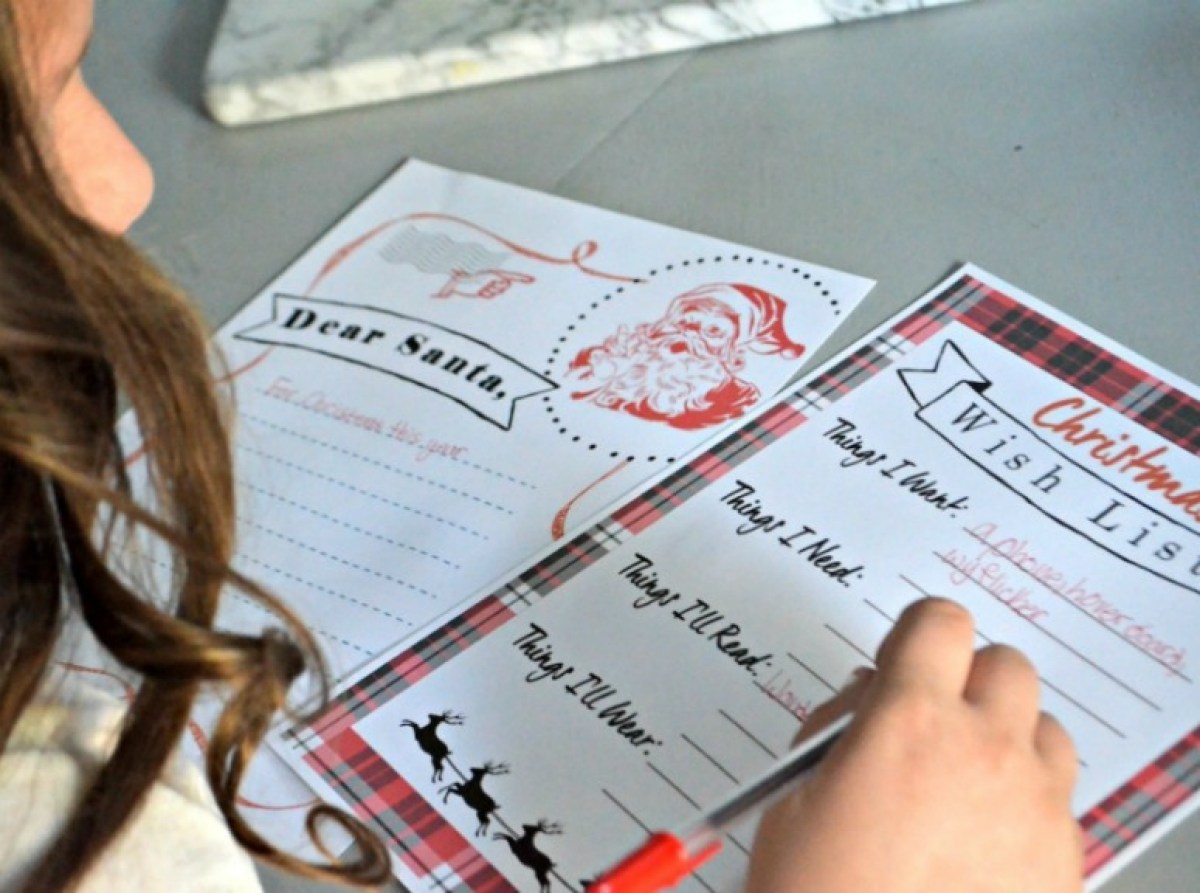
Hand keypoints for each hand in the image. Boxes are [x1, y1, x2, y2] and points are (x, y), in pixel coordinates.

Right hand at [747, 598, 1082, 892]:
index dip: (917, 635)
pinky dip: (1027, 799)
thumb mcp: (795, 794)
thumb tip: (873, 690)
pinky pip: (1060, 797)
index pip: (940, 623)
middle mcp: (982, 752)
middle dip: (965, 680)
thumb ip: (840, 722)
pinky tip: (982, 837)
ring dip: (1007, 736)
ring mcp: (1032, 808)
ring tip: (964, 780)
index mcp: (908, 724)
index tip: (904, 660)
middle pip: (1005, 666)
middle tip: (929, 720)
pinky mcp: (1062, 859)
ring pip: (1044, 727)